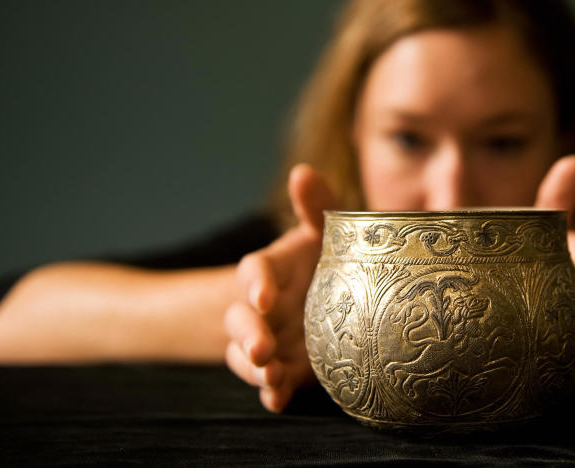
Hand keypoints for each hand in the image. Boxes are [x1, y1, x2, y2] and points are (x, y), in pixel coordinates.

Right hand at [223, 164, 335, 411]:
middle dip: (248, 335)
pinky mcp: (285, 368)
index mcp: (272, 270)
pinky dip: (272, 393)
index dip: (256, 284)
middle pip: (241, 319)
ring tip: (270, 379)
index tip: (263, 297)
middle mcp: (263, 307)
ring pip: (246, 356)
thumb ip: (316, 205)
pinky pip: (270, 384)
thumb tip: (302, 172)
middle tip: (261, 351)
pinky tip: (277, 401)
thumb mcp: (323, 232)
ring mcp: (270, 340)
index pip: (255, 271)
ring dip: (254, 369)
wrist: (333, 299)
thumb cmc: (325, 257)